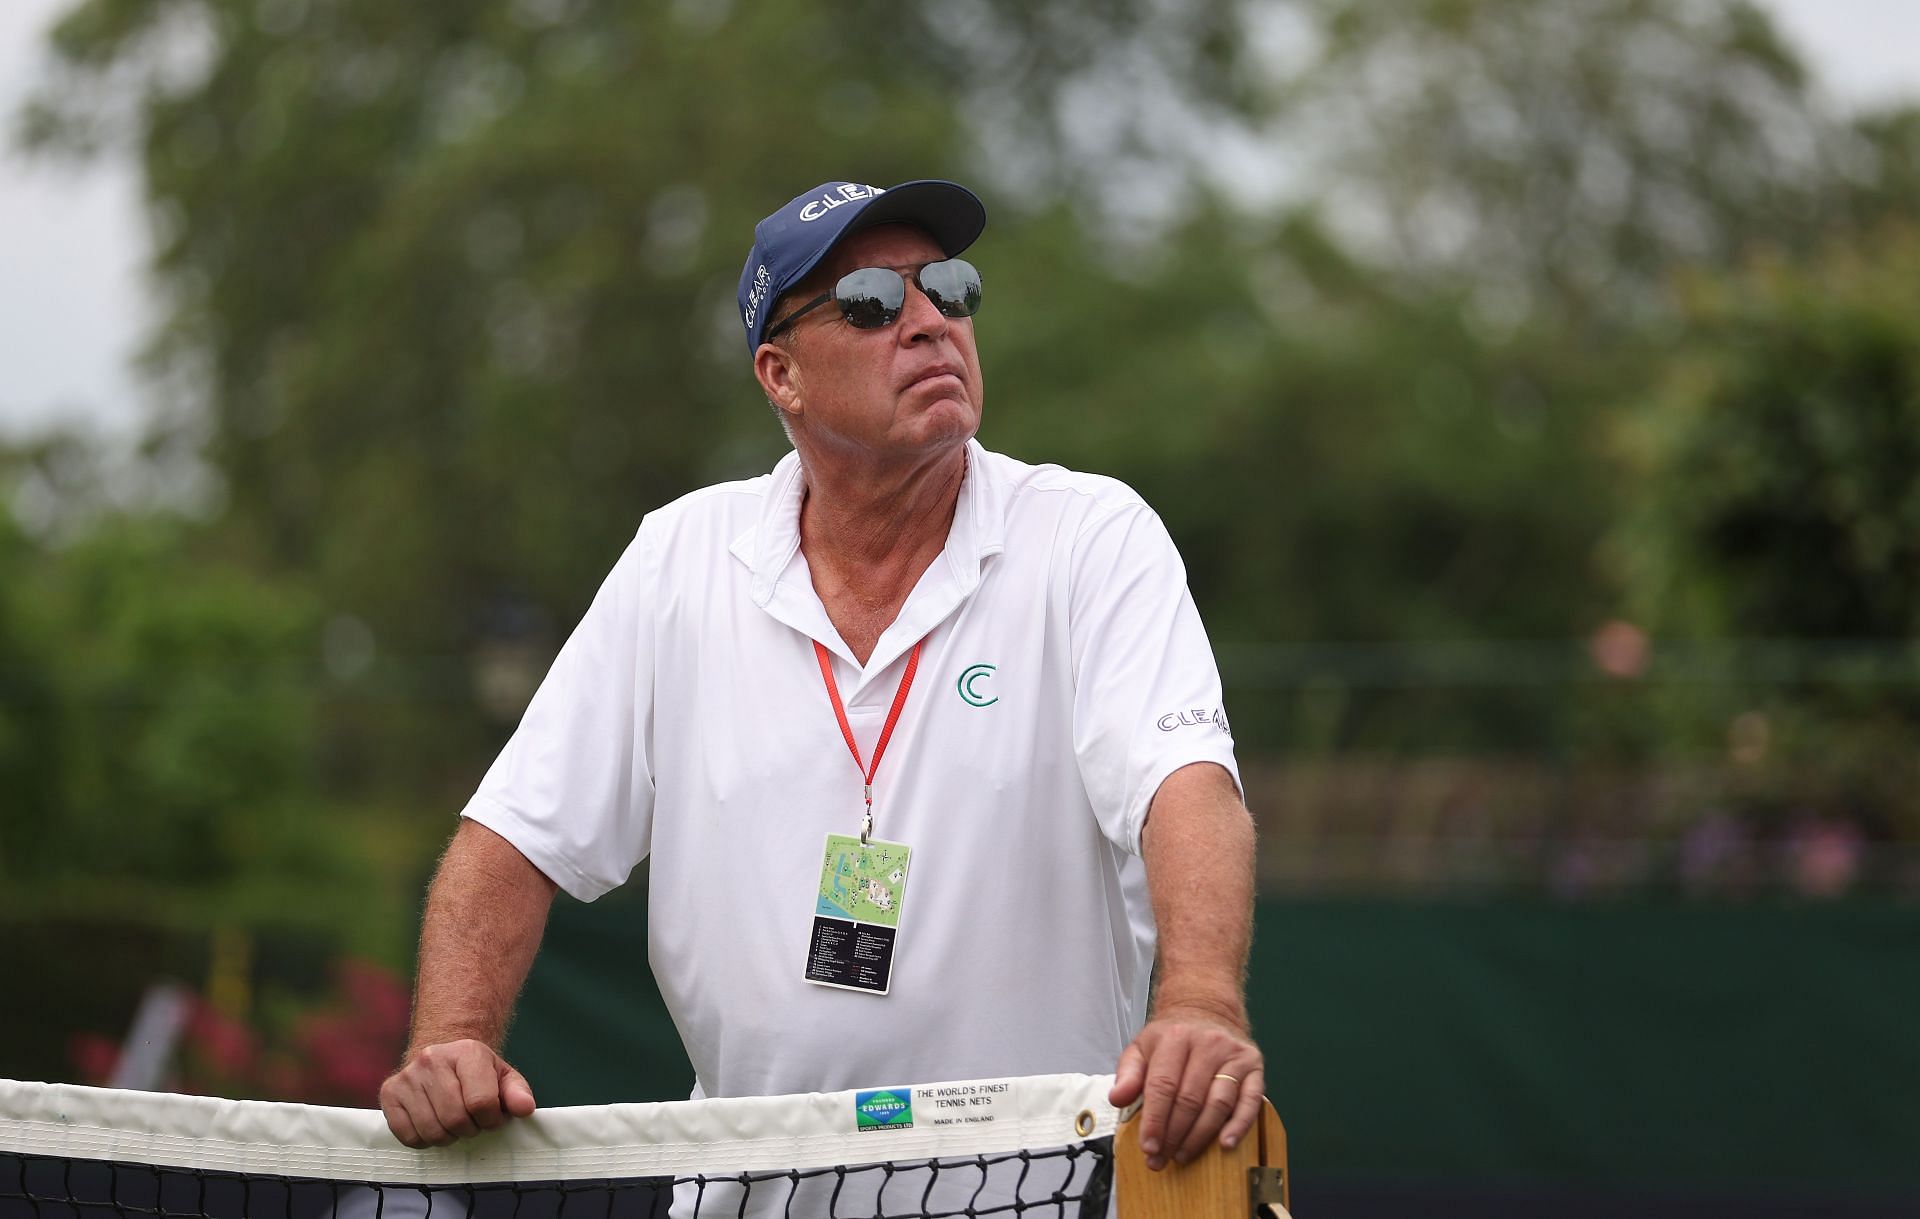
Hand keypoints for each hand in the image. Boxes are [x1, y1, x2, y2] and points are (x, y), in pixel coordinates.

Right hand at [379, 1039, 536, 1147]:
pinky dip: (424, 1140)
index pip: (481, 1102)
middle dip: (470, 1129)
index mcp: (466, 1051)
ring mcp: (407, 1076)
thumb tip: (524, 1108)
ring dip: (448, 1137)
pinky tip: (433, 1123)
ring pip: (432, 1131)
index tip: (491, 1117)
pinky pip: (409, 1137)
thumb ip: (517, 1093)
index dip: (491, 1120)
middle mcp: (432, 1059)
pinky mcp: (389, 1093)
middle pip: (455, 1119)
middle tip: (472, 1121)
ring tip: (454, 1122)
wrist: (442, 1058)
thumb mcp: (502, 1076)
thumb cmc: (476, 1073)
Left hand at [1108, 1005, 1262, 1171]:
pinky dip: (1239, 1126)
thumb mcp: (1142, 1046)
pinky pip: (1250, 1101)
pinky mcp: (1253, 1066)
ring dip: (1200, 1136)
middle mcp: (1207, 1043)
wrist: (1206, 1009)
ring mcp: (1233, 1054)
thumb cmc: (1172, 1036)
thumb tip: (1118, 1098)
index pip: (1163, 1086)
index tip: (1148, 1146)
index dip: (1155, 1121)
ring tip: (1184, 1154)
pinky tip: (1225, 1143)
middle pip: (1190, 1099)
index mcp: (1175, 1037)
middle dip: (1174, 1135)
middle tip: (1162, 1157)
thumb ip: (1128, 1073)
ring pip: (1218, 1104)